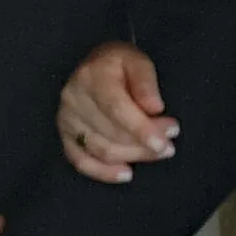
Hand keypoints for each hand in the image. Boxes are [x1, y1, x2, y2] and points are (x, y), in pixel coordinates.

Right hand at [58, 42, 177, 183]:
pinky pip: (81, 161)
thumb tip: (154, 108)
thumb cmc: (119, 64)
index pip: (116, 108)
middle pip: (111, 133)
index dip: (141, 129)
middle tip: (169, 146)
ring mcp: (66, 119)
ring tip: (156, 153)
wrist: (94, 66)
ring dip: (132, 156)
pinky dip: (103, 172)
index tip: (163, 143)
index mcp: (92, 77)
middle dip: (143, 145)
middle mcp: (74, 98)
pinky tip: (125, 173)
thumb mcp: (138, 61)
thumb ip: (146, 83)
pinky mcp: (65, 135)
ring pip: (101, 150)